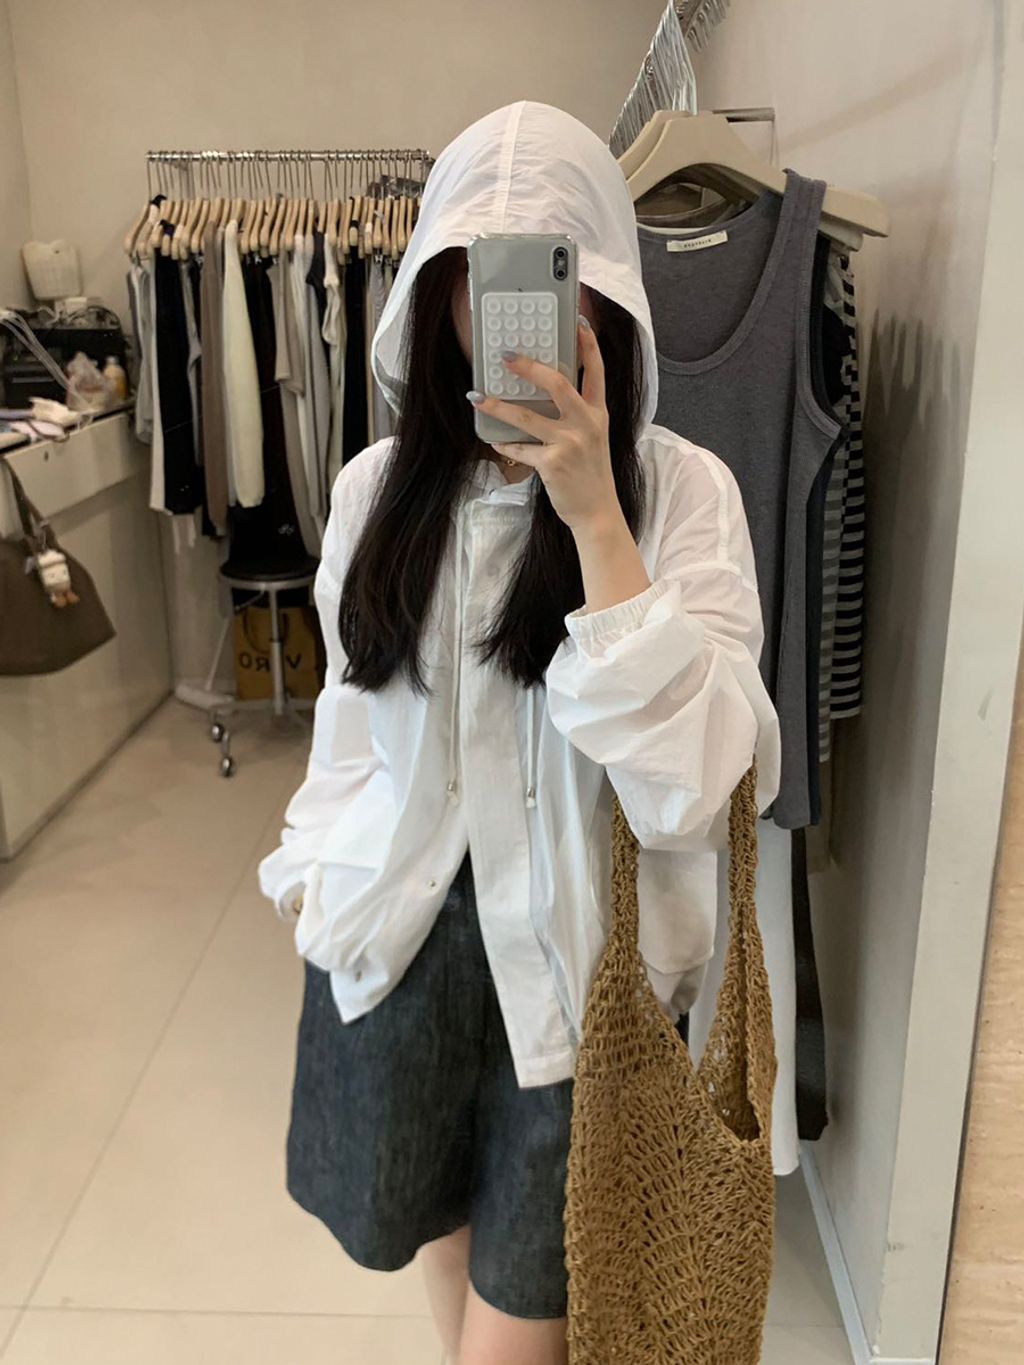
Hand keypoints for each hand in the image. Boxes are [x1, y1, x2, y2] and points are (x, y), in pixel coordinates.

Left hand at [467, 317, 620, 533]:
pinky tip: (494, 439)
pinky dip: (504, 444)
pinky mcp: (552, 463)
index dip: (587, 345)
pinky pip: (520, 448)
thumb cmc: (591, 475)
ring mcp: (569, 443)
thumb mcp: (593, 439)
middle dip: (530, 367)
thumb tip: (545, 396)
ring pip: (527, 417)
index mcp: (597, 414)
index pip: (596, 372)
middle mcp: (586, 424)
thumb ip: (577, 416)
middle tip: (507, 356)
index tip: (577, 322)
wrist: (597, 512)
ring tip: (477, 397)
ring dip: (499, 406)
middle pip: (558, 383)